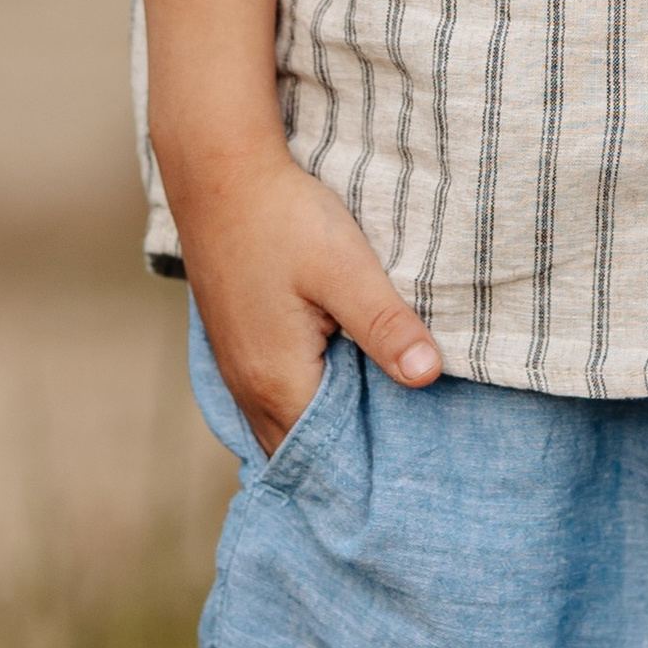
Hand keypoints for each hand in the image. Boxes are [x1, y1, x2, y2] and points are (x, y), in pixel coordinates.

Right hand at [171, 138, 441, 453]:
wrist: (219, 172)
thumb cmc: (282, 218)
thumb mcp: (346, 268)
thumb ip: (386, 325)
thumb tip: (429, 376)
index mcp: (277, 381)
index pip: (326, 458)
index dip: (365, 470)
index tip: (406, 475)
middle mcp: (248, 387)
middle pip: (302, 450)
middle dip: (346, 460)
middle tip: (402, 463)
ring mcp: (236, 367)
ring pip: (283, 424)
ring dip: (324, 433)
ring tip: (375, 433)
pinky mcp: (236, 342)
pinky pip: (271, 398)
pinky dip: (303, 406)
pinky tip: (335, 389)